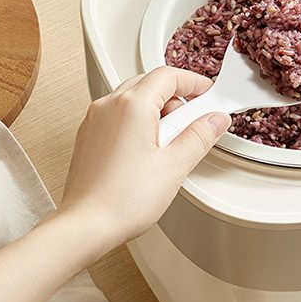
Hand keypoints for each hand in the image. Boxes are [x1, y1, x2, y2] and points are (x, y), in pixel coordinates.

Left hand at [58, 67, 230, 252]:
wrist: (85, 226)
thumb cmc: (122, 200)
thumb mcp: (174, 166)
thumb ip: (199, 136)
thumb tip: (215, 120)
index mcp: (132, 106)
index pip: (168, 76)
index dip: (193, 82)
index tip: (208, 94)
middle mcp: (109, 106)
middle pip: (150, 83)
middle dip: (176, 97)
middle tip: (194, 121)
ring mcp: (95, 120)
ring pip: (133, 98)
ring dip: (157, 110)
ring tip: (171, 142)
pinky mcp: (89, 135)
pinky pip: (118, 114)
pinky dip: (139, 121)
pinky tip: (149, 150)